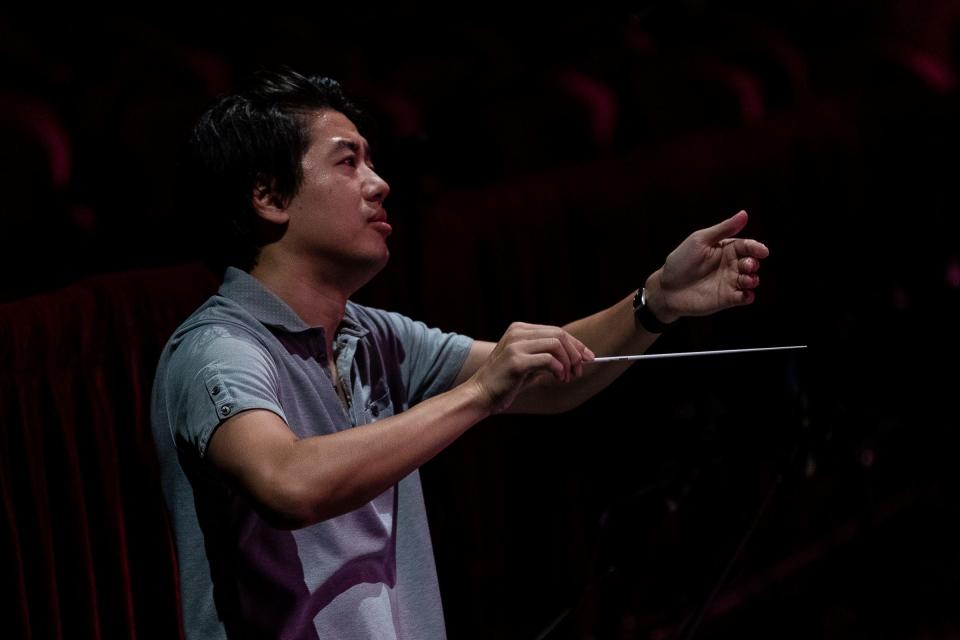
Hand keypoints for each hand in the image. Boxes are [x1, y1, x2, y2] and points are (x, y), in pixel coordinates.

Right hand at [468, 322, 594, 413]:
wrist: (480, 395)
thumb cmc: (505, 382)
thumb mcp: (527, 364)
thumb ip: (547, 356)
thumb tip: (578, 357)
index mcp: (519, 330)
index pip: (556, 330)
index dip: (576, 344)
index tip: (588, 357)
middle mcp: (517, 333)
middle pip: (559, 334)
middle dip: (575, 352)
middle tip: (580, 370)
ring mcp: (516, 345)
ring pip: (556, 344)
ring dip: (568, 362)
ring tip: (567, 378)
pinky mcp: (516, 361)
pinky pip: (548, 360)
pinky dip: (559, 369)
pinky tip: (559, 378)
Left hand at [648, 210, 768, 321]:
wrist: (666, 288)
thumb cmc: (681, 261)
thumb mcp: (700, 241)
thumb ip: (723, 229)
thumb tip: (744, 213)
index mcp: (726, 249)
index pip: (746, 246)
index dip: (756, 248)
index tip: (761, 251)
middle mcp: (730, 265)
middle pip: (751, 262)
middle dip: (752, 264)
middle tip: (747, 265)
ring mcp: (729, 282)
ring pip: (750, 280)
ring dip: (752, 279)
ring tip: (747, 280)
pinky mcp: (727, 298)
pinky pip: (744, 298)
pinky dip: (748, 296)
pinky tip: (745, 295)